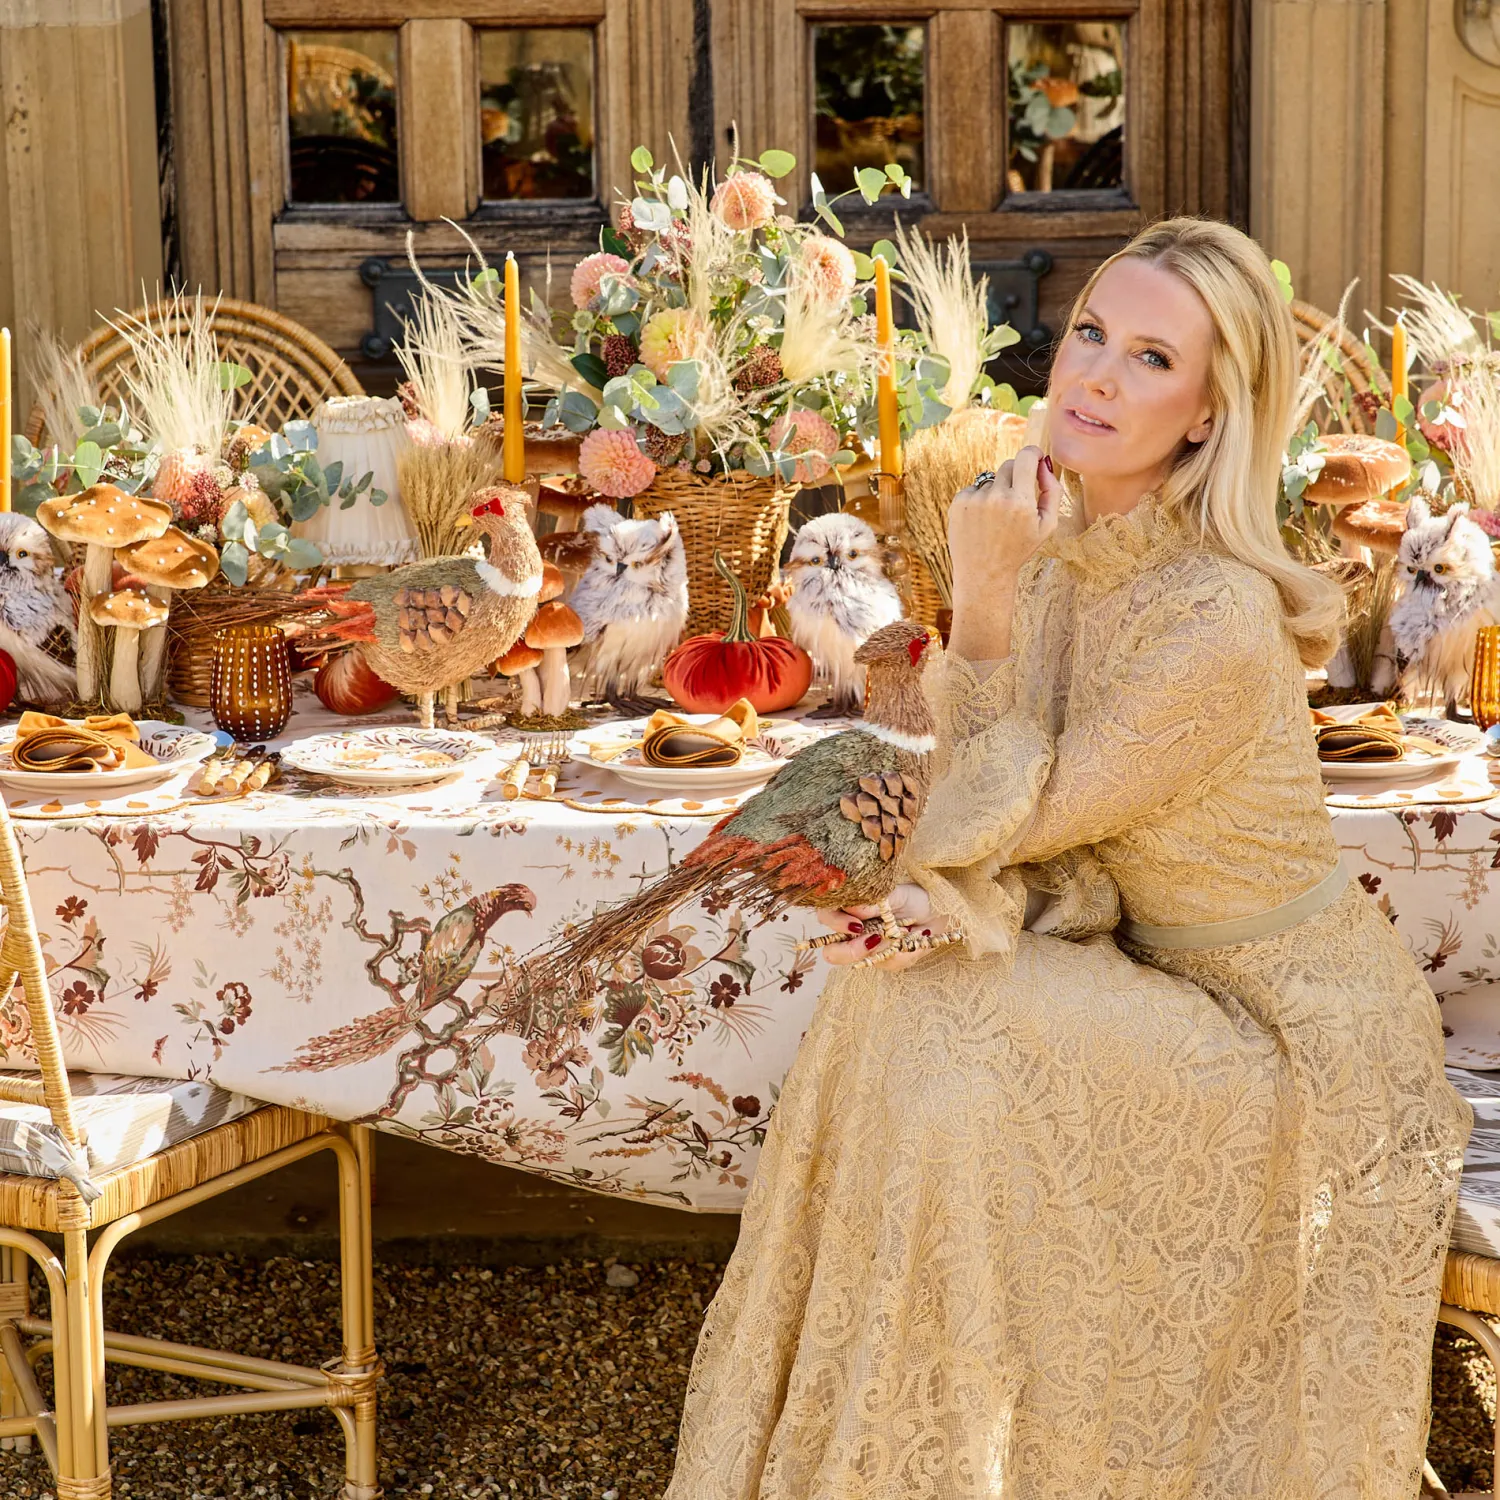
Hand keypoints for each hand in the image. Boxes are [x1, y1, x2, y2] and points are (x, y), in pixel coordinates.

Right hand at [814, 884, 948, 972]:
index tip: (856, 925)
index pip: (825, 917)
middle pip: (832, 953)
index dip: (835, 924)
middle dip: (851, 951)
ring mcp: (868, 948)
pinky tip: (918, 937)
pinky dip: (906, 952)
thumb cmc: (913, 896)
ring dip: (887, 950)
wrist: (938, 909)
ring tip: (908, 933)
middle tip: (874, 940)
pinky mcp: (887, 959)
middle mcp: (852, 931)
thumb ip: (873, 901)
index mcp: (848, 909)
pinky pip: (890, 964)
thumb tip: (854, 908)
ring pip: (862, 962)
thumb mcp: (895, 893)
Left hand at [948, 446, 1062, 598]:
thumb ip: (1052, 491)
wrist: (983, 573)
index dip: (1032, 453)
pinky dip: (979, 500)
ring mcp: (975, 499)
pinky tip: (982, 521)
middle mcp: (996, 497)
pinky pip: (974, 489)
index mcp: (1021, 502)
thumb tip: (1043, 464)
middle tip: (1017, 498)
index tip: (1034, 458)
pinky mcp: (958, 503)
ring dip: (996, 491)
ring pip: (991, 479)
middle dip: (1016, 475)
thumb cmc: (1018, 549)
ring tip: (996, 519)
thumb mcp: (1047, 525)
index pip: (1026, 457)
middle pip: (1009, 465)